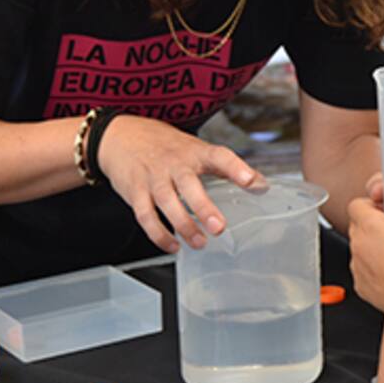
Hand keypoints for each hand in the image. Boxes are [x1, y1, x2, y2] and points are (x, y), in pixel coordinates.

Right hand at [96, 115, 264, 252]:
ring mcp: (153, 177)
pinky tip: (173, 246)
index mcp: (195, 152)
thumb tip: (262, 185)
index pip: (219, 156)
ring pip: (166, 202)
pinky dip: (158, 234)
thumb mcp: (198, 150)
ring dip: (183, 225)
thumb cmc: (167, 147)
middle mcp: (174, 163)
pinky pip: (145, 215)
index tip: (251, 181)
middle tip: (219, 228)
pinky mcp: (135, 191)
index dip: (236, 167)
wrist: (121, 136)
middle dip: (203, 207)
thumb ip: (228, 168)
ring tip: (200, 243)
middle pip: (189, 184)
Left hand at [349, 173, 383, 312]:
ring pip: (360, 248)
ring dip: (373, 247)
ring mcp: (356, 265)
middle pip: (358, 225)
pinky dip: (374, 268)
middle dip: (373, 224)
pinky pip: (363, 270)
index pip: (356, 203)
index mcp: (368, 224)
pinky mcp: (361, 284)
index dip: (371, 203)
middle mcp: (357, 243)